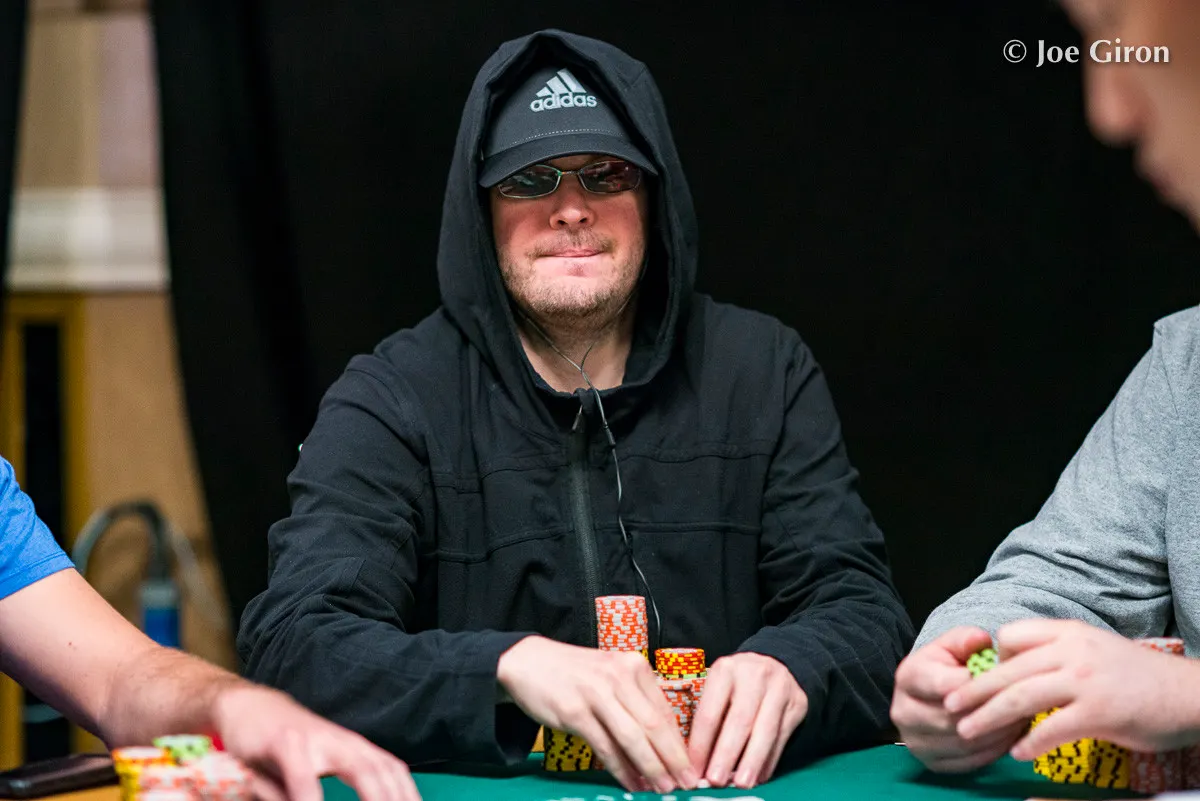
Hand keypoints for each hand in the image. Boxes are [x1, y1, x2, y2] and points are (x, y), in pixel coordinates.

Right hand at [212, 684, 419, 800]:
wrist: (247, 706)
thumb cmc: (283, 747)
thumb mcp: (312, 771)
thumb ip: (323, 789)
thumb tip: (365, 797)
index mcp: (354, 749)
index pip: (392, 771)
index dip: (409, 793)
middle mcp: (342, 742)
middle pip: (383, 771)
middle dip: (397, 799)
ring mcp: (316, 739)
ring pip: (358, 770)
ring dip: (374, 798)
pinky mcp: (284, 742)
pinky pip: (303, 777)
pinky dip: (310, 799)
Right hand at [496, 636, 696, 793]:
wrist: (529, 662)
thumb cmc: (576, 674)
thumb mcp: (612, 677)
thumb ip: (636, 703)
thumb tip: (663, 746)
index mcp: (634, 667)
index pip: (665, 711)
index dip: (680, 744)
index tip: (692, 767)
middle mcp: (619, 677)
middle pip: (654, 726)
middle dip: (674, 760)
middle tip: (688, 784)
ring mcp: (597, 694)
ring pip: (633, 738)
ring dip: (652, 768)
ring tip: (664, 790)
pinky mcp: (575, 712)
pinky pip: (605, 747)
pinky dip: (621, 769)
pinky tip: (632, 784)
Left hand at [687, 652, 807, 788]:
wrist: (774, 662)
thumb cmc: (737, 682)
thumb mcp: (719, 687)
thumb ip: (711, 719)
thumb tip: (699, 762)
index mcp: (725, 670)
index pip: (710, 712)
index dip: (701, 745)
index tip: (694, 769)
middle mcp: (754, 675)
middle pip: (740, 721)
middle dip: (727, 754)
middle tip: (716, 779)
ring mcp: (779, 688)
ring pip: (766, 731)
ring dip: (752, 761)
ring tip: (742, 782)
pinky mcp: (797, 703)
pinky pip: (782, 736)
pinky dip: (770, 760)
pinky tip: (760, 775)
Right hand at [891, 627, 1024, 772]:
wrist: (929, 694)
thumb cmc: (946, 665)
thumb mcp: (954, 644)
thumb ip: (967, 640)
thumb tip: (982, 640)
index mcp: (908, 677)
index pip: (944, 686)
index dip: (978, 685)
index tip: (1005, 680)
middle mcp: (903, 712)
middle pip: (953, 719)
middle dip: (991, 712)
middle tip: (1022, 704)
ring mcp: (915, 741)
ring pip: (964, 744)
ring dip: (997, 734)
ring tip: (1020, 719)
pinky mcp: (930, 763)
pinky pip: (968, 763)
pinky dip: (994, 752)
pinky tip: (1010, 737)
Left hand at [945, 619, 1199, 759]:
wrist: (1189, 694)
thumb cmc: (1138, 676)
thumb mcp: (1094, 648)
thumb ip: (1058, 652)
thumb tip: (1019, 665)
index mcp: (1068, 632)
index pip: (1013, 635)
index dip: (994, 657)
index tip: (986, 677)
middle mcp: (1071, 651)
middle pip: (1007, 670)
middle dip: (973, 690)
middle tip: (949, 706)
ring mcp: (1083, 681)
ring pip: (1019, 698)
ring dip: (987, 717)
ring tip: (967, 730)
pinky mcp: (1098, 713)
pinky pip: (1050, 729)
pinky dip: (1029, 743)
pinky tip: (1017, 753)